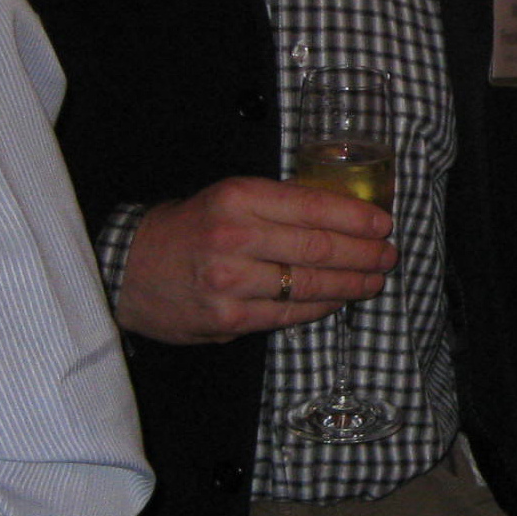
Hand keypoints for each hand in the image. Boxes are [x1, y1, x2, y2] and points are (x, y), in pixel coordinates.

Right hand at [116, 176, 395, 343]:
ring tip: (374, 280)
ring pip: (309, 284)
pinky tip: (339, 300)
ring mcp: (231, 281)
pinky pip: (289, 314)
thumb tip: (344, 215)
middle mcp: (235, 237)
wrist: (128, 268)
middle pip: (319, 248)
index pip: (314, 207)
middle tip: (388, 255)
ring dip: (351, 283)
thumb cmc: (190, 228)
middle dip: (363, 254)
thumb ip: (279, 204)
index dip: (356, 218)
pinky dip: (321, 307)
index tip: (383, 224)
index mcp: (239, 197)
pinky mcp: (227, 318)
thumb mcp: (229, 197)